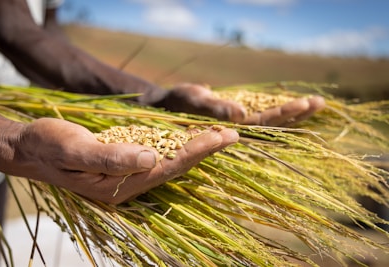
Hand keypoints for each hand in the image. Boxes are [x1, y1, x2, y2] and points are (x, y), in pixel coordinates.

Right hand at [11, 118, 237, 202]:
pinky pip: (158, 152)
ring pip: (170, 159)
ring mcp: (128, 172)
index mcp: (120, 183)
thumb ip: (111, 157)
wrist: (33, 147)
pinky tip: (189, 136)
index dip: (197, 151)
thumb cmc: (50, 146)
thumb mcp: (75, 150)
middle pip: (175, 165)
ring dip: (195, 147)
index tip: (221, 136)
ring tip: (220, 134)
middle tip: (232, 134)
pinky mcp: (125, 160)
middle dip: (204, 149)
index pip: (168, 166)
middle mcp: (129, 181)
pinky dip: (177, 143)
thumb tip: (150, 156)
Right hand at [159, 83, 324, 125]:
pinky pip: (261, 114)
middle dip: (295, 114)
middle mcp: (237, 129)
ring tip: (315, 103)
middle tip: (319, 102)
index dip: (284, 114)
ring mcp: (237, 124)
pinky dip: (277, 108)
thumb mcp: (193, 101)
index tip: (305, 103)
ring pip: (269, 121)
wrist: (165, 105)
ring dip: (291, 113)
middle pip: (272, 125)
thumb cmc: (175, 102)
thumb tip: (242, 115)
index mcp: (229, 128)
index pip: (263, 124)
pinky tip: (291, 104)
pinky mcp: (235, 116)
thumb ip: (215, 108)